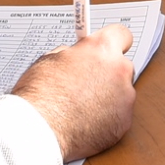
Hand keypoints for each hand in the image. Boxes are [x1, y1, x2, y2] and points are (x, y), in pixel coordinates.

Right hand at [12, 24, 136, 161]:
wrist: (40, 131)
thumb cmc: (40, 96)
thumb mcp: (49, 60)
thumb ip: (72, 54)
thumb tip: (77, 56)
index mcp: (101, 49)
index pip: (121, 34)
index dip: (113, 42)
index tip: (108, 49)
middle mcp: (119, 70)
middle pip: (122, 66)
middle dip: (108, 73)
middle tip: (87, 83)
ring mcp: (125, 97)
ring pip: (122, 92)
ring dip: (108, 96)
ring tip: (81, 107)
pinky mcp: (124, 121)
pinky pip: (119, 114)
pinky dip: (107, 118)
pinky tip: (86, 122)